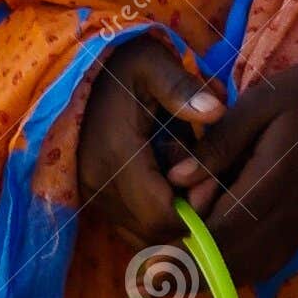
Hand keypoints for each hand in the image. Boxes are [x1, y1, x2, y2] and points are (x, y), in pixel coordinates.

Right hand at [77, 35, 223, 247]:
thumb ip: (183, 88)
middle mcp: (99, 183)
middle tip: (206, 180)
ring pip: (140, 234)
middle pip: (152, 232)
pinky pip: (129, 225)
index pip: (160, 215)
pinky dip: (154, 214)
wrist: (81, 68)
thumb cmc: (124, 62)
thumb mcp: (154, 62)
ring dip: (170, 216)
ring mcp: (92, 192)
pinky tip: (169, 182)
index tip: (213, 180)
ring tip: (188, 178)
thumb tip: (216, 111)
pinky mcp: (92, 195)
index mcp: (116, 153)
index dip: (194, 209)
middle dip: (186, 215)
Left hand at [167, 48, 297, 286]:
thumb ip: (218, 143)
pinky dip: (233, 266)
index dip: (183, 246)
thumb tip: (176, 180)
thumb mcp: (258, 103)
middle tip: (155, 252)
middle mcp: (288, 215)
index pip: (221, 233)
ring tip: (178, 250)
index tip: (152, 241)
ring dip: (208, 269)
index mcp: (273, 180)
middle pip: (229, 262)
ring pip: (246, 271)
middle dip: (187, 263)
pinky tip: (213, 248)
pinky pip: (263, 265)